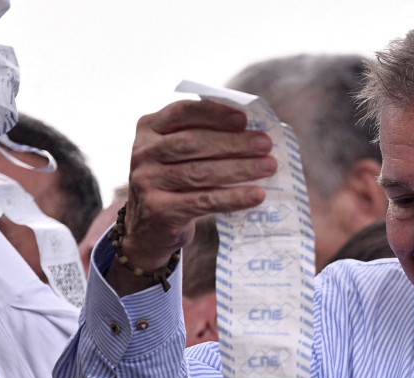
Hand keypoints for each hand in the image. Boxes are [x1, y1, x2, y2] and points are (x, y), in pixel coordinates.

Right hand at [112, 99, 276, 294]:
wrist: (147, 228)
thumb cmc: (175, 183)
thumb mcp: (177, 154)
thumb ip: (202, 138)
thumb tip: (253, 133)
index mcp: (149, 128)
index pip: (182, 112)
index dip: (214, 114)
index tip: (245, 119)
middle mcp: (144, 152)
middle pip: (193, 142)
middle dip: (233, 142)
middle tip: (266, 145)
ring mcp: (148, 181)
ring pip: (200, 172)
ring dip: (240, 168)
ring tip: (269, 166)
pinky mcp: (160, 210)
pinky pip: (204, 201)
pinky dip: (234, 197)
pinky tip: (257, 195)